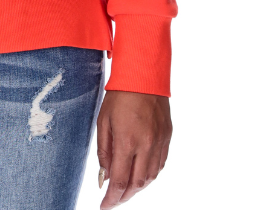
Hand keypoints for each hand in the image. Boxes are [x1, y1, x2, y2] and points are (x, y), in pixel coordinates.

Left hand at [96, 90, 171, 206]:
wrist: (143, 75)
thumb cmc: (119, 96)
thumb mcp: (103, 121)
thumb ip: (104, 151)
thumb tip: (105, 177)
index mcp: (127, 141)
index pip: (120, 181)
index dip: (112, 198)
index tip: (104, 206)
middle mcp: (146, 145)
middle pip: (137, 184)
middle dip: (124, 196)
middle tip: (114, 200)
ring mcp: (159, 142)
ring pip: (150, 177)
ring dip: (137, 187)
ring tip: (125, 189)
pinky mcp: (167, 137)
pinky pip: (159, 164)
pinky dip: (149, 175)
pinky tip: (140, 174)